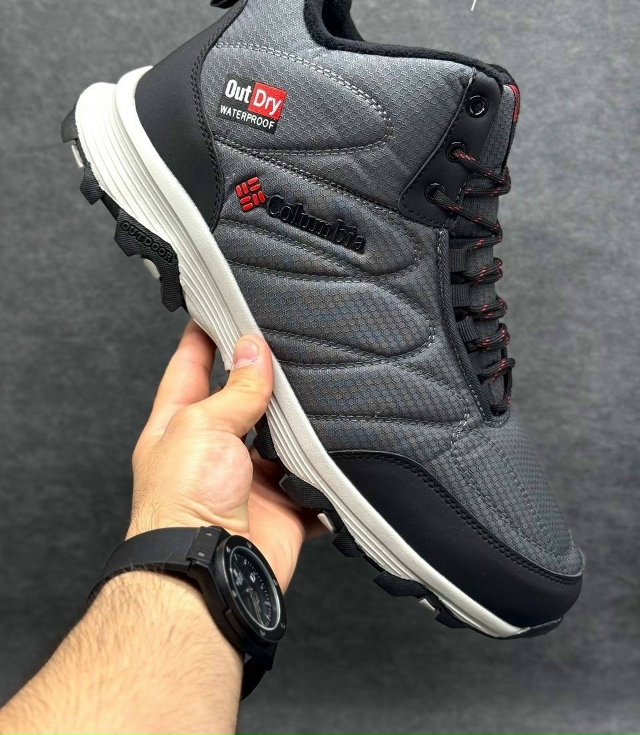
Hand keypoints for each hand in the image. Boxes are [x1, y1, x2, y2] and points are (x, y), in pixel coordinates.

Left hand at [127, 320, 318, 589]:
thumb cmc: (181, 503)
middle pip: (242, 400)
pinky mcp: (281, 506)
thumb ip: (235, 390)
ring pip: (281, 438)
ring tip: (323, 389)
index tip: (221, 306)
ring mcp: (247, 479)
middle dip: (263, 376)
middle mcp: (213, 450)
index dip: (204, 336)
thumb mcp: (201, 426)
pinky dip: (326, 472)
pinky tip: (339, 450)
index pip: (190, 367)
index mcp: (179, 426)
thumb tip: (254, 350)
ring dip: (300, 423)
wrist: (208, 573)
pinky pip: (311, 483)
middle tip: (289, 343)